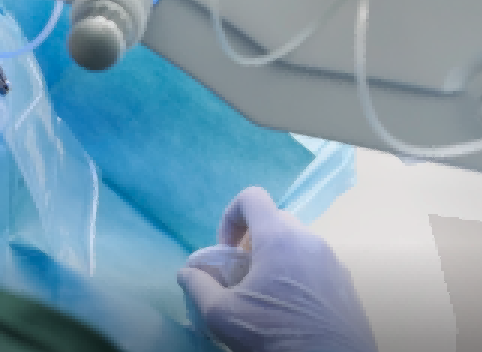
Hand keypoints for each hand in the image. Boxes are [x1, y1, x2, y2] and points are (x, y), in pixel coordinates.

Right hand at [178, 187, 377, 351]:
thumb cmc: (275, 336)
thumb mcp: (221, 315)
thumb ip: (198, 285)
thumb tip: (188, 272)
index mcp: (280, 239)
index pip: (253, 197)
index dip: (231, 216)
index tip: (226, 250)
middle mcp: (310, 241)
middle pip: (274, 220)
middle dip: (251, 239)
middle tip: (241, 273)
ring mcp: (332, 261)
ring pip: (295, 242)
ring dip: (274, 256)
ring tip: (264, 292)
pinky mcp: (346, 282)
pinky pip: (314, 262)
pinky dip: (296, 271)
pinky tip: (289, 306)